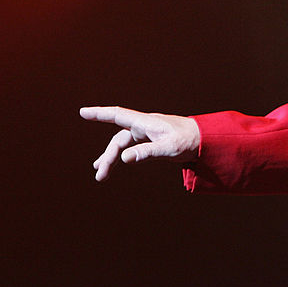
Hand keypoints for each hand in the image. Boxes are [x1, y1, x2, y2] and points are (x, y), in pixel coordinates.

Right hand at [80, 106, 200, 180]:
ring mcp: (147, 133)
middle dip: (108, 156)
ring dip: (112, 158)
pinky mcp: (152, 140)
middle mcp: (144, 126)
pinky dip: (122, 156)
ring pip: (123, 145)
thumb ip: (146, 152)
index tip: (82, 112)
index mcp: (146, 122)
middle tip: (100, 174)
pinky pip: (131, 147)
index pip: (118, 115)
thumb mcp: (168, 148)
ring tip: (101, 173)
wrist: (204, 139)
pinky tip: (116, 163)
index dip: (99, 113)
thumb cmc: (188, 140)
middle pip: (118, 139)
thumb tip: (124, 159)